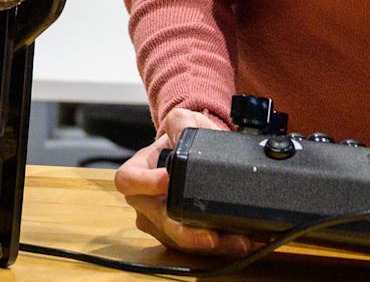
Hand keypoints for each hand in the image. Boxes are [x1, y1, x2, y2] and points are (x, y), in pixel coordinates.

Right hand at [113, 108, 264, 255]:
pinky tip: (240, 242)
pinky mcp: (180, 239)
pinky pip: (195, 248)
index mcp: (136, 173)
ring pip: (180, 241)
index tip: (168, 180)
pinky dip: (219, 247)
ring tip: (238, 240)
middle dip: (187, 232)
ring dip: (210, 244)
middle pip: (159, 222)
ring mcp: (160, 224)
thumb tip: (182, 135)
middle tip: (211, 235)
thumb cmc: (185, 140)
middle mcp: (144, 203)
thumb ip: (179, 122)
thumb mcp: (182, 122)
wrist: (200, 157)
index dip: (145, 183)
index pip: (128, 181)